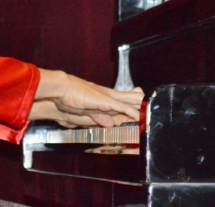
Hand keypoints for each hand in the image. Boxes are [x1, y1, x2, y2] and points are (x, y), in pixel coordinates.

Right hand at [29, 69, 143, 127]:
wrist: (63, 90)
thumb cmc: (69, 99)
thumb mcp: (86, 112)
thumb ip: (99, 117)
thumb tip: (110, 123)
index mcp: (103, 98)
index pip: (122, 101)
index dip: (132, 105)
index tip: (141, 107)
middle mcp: (108, 96)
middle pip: (129, 98)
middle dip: (140, 102)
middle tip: (151, 105)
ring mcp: (108, 98)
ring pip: (129, 101)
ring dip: (139, 106)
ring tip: (150, 110)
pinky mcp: (106, 101)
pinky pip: (122, 107)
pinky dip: (131, 112)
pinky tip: (139, 116)